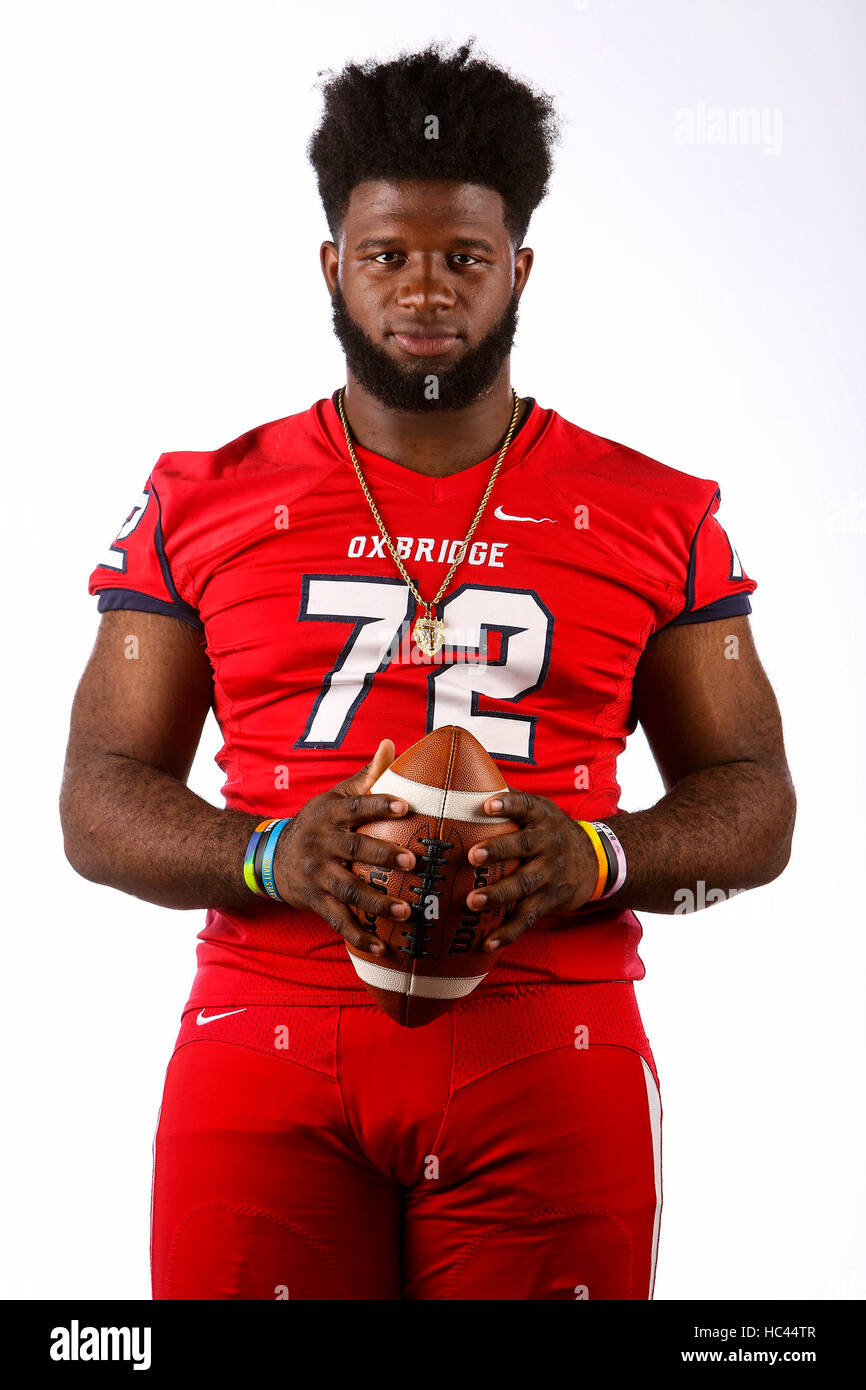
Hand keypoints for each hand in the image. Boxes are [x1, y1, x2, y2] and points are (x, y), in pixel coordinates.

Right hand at [274, 739, 413, 955]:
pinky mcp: (314, 901)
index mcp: (331, 814)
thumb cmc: (317, 823)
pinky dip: (359, 936)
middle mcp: (322, 843)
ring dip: (376, 902)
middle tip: (413, 861)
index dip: (380, 805)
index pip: (357, 806)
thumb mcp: (335, 797)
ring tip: (405, 910)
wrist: (269, 857)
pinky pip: (338, 921)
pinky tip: (383, 948)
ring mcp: (317, 875)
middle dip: (382, 856)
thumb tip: (392, 745)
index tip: (406, 806)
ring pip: (347, 889)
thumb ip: (366, 776)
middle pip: (353, 849)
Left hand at [465, 791, 599, 950]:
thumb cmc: (553, 831)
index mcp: (543, 818)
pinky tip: (487, 942)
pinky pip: (528, 916)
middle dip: (498, 850)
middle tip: (473, 855)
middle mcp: (549, 844)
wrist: (597, 861)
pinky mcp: (551, 900)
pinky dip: (508, 931)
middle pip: (523, 846)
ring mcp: (551, 873)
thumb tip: (467, 785)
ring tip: (473, 901)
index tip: (488, 804)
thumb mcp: (542, 810)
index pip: (526, 806)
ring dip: (498, 894)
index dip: (508, 804)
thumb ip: (512, 802)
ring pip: (524, 884)